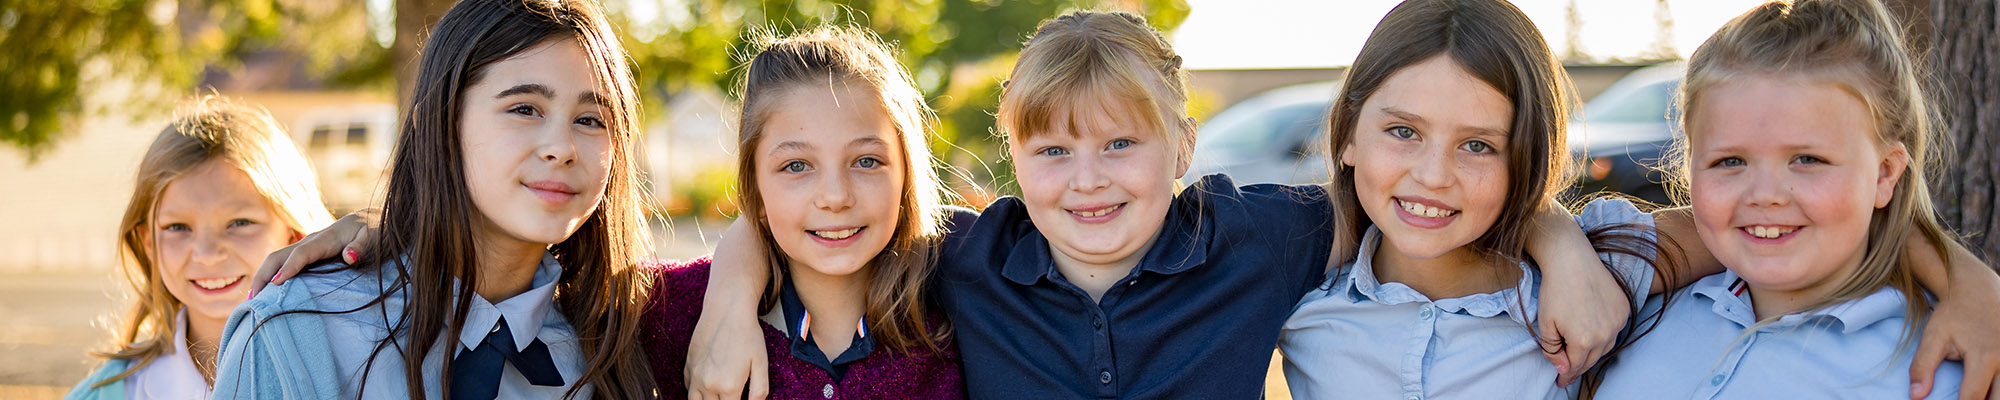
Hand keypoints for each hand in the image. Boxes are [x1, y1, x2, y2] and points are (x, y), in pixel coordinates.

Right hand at [247, 209, 376, 298]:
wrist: (372, 219)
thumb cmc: (375, 231)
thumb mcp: (375, 237)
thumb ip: (362, 247)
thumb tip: (350, 257)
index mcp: (327, 239)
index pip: (302, 253)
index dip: (289, 267)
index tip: (275, 284)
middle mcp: (311, 241)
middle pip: (279, 256)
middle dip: (264, 275)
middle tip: (253, 299)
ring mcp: (307, 246)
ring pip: (277, 258)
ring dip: (262, 276)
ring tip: (252, 300)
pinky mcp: (307, 252)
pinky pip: (284, 262)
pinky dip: (271, 274)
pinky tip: (265, 291)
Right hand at [685, 307, 768, 399]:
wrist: (726, 310)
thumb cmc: (747, 334)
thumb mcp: (761, 363)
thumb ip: (759, 391)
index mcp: (729, 387)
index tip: (739, 399)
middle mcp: (708, 385)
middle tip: (731, 395)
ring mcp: (695, 376)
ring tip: (719, 396)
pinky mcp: (688, 367)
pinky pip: (688, 390)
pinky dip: (697, 393)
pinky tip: (708, 388)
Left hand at [1527, 201, 1627, 386]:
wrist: (1571, 259)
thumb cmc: (1554, 290)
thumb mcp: (1545, 323)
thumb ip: (1553, 350)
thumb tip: (1563, 369)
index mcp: (1583, 340)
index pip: (1575, 366)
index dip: (1567, 376)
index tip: (1561, 383)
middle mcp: (1605, 334)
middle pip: (1592, 359)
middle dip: (1579, 366)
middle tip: (1569, 371)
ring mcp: (1618, 321)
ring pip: (1606, 346)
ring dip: (1593, 350)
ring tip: (1580, 352)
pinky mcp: (1624, 308)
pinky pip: (1615, 329)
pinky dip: (1605, 334)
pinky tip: (1594, 332)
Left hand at [1911, 253, 1999, 399]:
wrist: (1978, 291)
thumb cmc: (1953, 315)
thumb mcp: (1933, 337)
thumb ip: (1922, 366)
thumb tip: (1915, 396)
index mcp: (1984, 357)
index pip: (1972, 397)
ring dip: (1993, 396)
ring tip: (1976, 395)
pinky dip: (1999, 388)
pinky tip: (1987, 390)